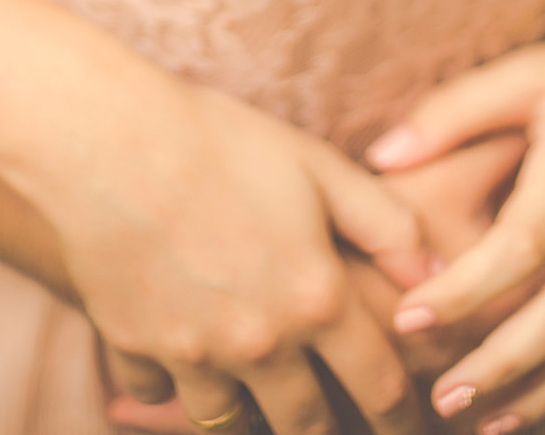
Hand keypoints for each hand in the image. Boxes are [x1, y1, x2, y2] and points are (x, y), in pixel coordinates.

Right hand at [36, 69, 431, 434]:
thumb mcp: (317, 165)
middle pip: (307, 426)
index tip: (407, 422)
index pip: (379, 388)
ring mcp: (194, 354)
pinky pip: (159, 393)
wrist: (111, 139)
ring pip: (231, 421)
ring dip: (249, 411)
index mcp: (316, 299)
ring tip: (260, 398)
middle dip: (327, 430)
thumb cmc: (221, 140)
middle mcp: (260, 344)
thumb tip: (433, 274)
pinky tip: (179, 350)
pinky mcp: (135, 348)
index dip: (401, 415)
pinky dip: (171, 382)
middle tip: (333, 423)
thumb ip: (384, 223)